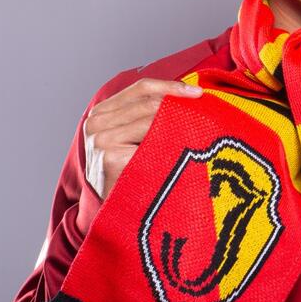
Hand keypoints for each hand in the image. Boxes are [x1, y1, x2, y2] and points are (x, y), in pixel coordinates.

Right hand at [82, 78, 203, 199]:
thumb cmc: (128, 175)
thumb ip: (145, 117)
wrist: (113, 215)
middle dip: (178, 104)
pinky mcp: (110, 157)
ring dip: (176, 122)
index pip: (140, 88)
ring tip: (198, 129)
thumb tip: (189, 95)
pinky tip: (185, 147)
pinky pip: (150, 142)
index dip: (170, 86)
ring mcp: (101, 140)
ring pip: (151, 120)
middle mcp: (96, 122)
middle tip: (204, 109)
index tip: (197, 92)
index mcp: (100, 112)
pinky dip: (169, 142)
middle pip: (147, 103)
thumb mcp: (130, 140)